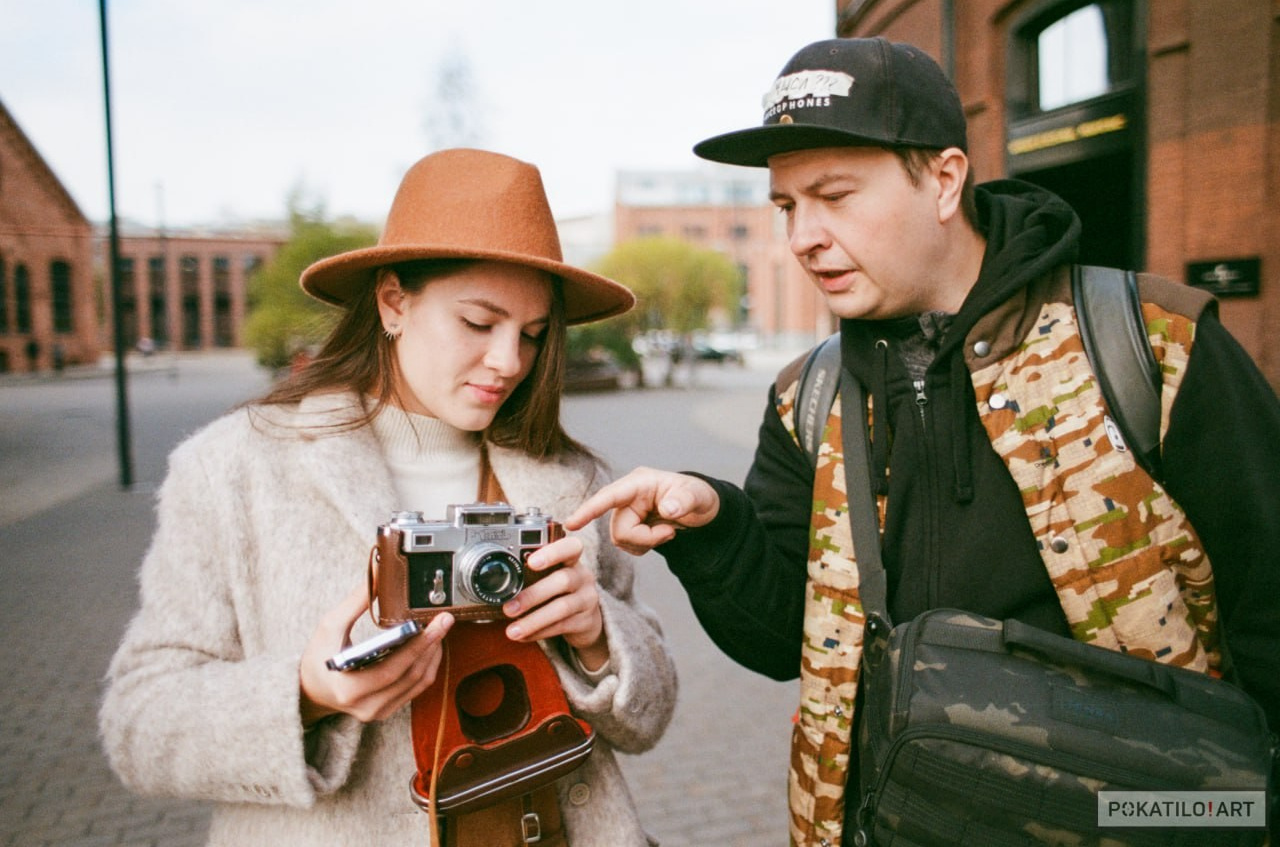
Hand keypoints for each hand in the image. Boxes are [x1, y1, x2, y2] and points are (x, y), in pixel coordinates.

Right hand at [299, 583, 453, 725]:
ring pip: (419, 683)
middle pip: (412, 675)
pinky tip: (430, 645)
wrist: (310, 689)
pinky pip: (416, 688)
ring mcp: (379, 711)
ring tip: (439, 629)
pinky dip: (426, 665)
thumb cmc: (318, 657)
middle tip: (444, 620)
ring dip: (432, 654)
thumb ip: (356, 602)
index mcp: (350, 688)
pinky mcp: (387, 710)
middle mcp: (367, 705)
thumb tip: (380, 575)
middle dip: (432, 644)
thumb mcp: (330, 626)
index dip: (419, 645)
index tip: (436, 622)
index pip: (394, 668)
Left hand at [501, 535, 609, 671]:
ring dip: (534, 620)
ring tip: (513, 630)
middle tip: (508, 608)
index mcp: (571, 558)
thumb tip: (493, 583)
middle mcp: (582, 576)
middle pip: (563, 580)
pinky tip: (523, 636)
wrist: (586, 618)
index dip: (553, 552)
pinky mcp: (586, 621)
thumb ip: (531, 573)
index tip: (531, 562)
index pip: (570, 547)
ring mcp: (587, 598)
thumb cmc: (559, 591)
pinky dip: (539, 632)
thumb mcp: (551, 575)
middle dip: (533, 595)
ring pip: (562, 608)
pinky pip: (561, 626)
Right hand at [564, 467, 719, 555]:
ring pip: (621, 540)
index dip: (589, 510)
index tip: (571, 524)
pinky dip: (645, 546)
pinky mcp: (629, 525)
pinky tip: (660, 535)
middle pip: (619, 529)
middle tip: (670, 533)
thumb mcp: (698, 496)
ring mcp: (627, 511)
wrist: (702, 509)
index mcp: (639, 483)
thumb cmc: (699, 496)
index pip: (609, 497)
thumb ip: (684, 501)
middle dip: (644, 539)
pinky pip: (628, 545)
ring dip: (646, 543)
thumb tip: (668, 509)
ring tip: (667, 532)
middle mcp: (628, 496)